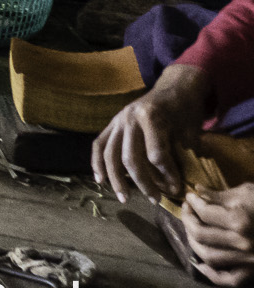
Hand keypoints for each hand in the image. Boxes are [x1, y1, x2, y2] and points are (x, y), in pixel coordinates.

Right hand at [92, 62, 210, 201]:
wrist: (175, 87)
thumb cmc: (186, 110)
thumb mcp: (192, 131)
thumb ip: (183, 157)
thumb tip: (177, 186)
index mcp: (152, 116)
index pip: (156, 155)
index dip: (167, 176)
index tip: (177, 189)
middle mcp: (130, 117)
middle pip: (131, 158)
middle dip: (143, 183)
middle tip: (155, 200)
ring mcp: (118, 120)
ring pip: (111, 154)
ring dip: (116, 179)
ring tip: (124, 198)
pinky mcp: (112, 123)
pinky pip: (99, 144)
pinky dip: (97, 163)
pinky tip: (99, 179)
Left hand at [185, 183, 253, 287]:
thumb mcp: (249, 193)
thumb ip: (221, 195)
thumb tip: (198, 190)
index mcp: (240, 220)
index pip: (204, 212)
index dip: (192, 203)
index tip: (190, 198)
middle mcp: (241, 242)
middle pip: (201, 234)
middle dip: (188, 220)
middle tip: (187, 211)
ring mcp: (248, 260)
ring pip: (208, 256)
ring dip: (193, 243)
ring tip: (191, 231)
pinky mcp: (253, 272)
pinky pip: (228, 279)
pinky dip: (211, 274)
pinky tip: (200, 263)